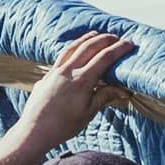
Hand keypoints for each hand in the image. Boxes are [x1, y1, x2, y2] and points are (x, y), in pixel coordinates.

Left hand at [19, 31, 135, 151]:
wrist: (35, 130)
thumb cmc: (63, 126)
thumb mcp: (88, 113)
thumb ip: (105, 96)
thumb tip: (123, 90)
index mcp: (82, 80)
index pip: (104, 58)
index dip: (118, 49)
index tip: (129, 44)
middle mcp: (68, 71)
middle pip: (90, 47)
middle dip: (105, 39)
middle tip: (116, 37)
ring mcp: (55, 71)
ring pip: (73, 47)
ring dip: (87, 38)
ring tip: (96, 34)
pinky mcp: (47, 75)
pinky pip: (62, 55)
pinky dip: (72, 47)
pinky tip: (75, 48)